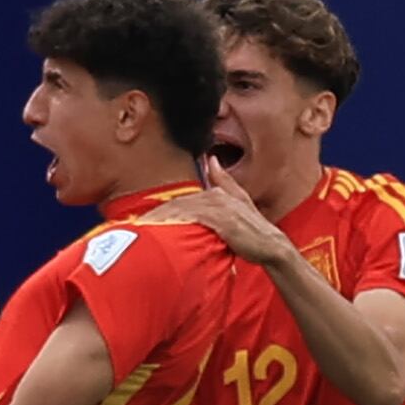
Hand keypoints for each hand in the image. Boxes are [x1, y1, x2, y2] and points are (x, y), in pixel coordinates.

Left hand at [145, 180, 288, 264]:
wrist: (271, 245)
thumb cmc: (253, 230)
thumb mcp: (239, 201)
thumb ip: (224, 180)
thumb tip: (211, 159)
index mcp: (216, 193)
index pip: (182, 202)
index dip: (161, 211)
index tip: (143, 220)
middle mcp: (215, 196)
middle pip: (177, 205)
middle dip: (155, 215)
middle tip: (133, 226)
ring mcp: (218, 207)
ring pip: (181, 211)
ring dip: (160, 220)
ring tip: (141, 230)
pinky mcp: (220, 219)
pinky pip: (192, 220)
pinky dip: (175, 224)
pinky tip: (161, 232)